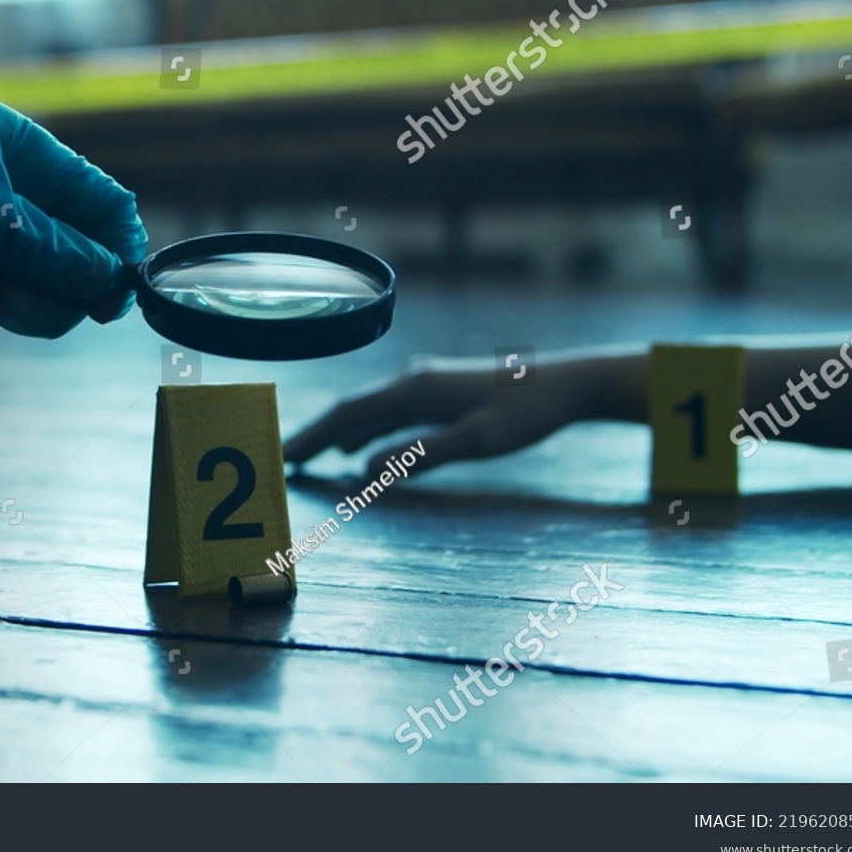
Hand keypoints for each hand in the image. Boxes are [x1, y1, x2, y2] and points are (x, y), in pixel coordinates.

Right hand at [284, 353, 617, 476]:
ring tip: (310, 457)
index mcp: (415, 390)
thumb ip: (421, 454)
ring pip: (369, 411)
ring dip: (338, 434)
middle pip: (351, 410)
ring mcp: (425, 384)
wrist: (568, 383)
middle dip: (316, 435)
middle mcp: (412, 381)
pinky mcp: (439, 392)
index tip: (284, 456)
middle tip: (284, 461)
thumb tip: (367, 471)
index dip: (314, 435)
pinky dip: (366, 431)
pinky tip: (359, 449)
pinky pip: (390, 414)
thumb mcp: (478, 440)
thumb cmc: (527, 413)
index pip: (349, 414)